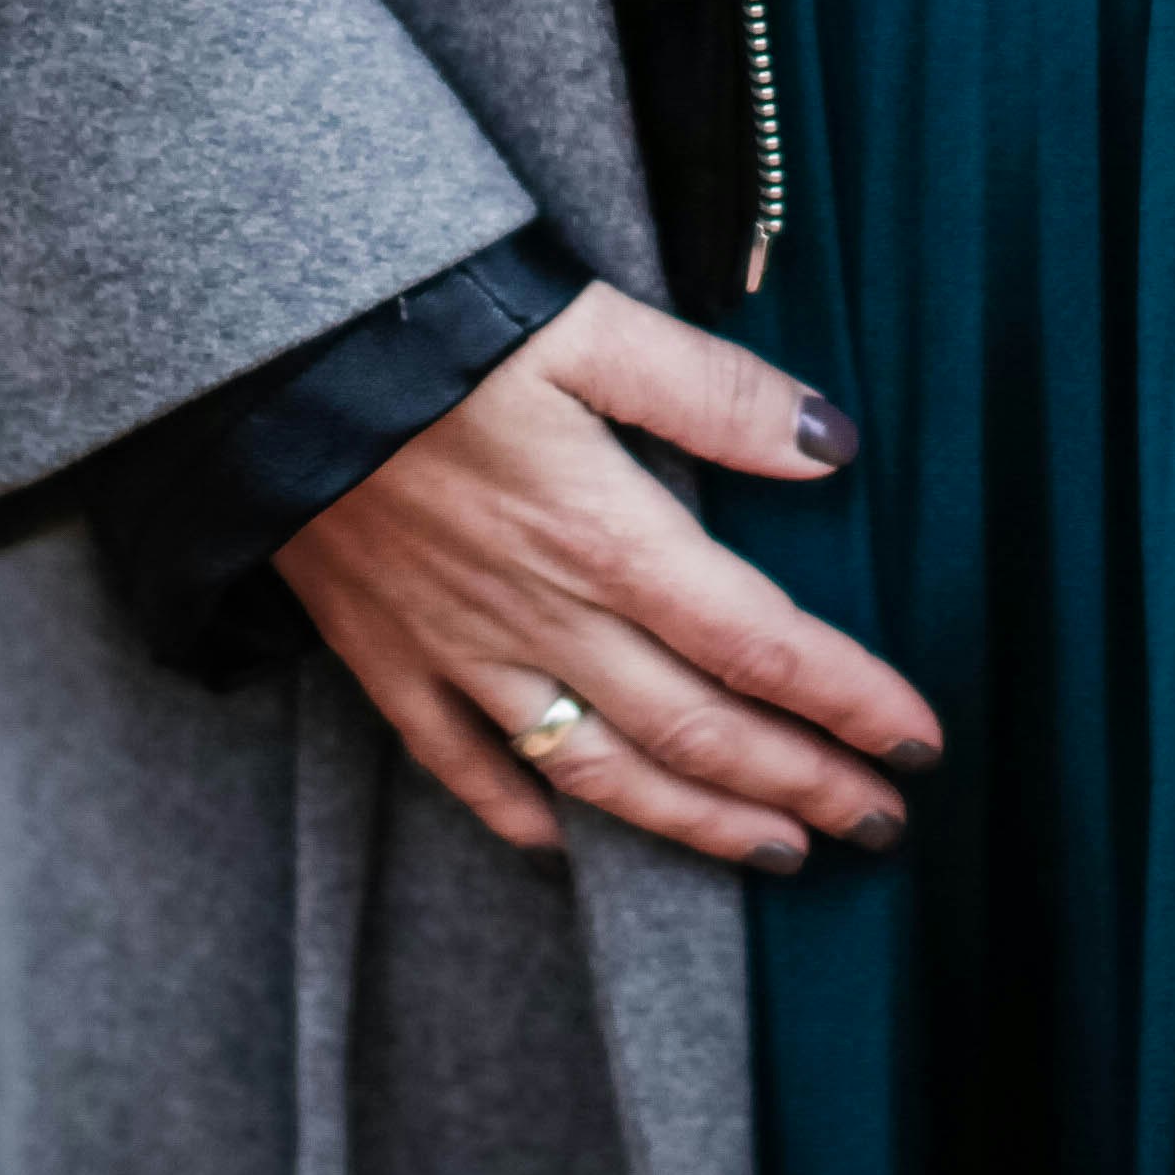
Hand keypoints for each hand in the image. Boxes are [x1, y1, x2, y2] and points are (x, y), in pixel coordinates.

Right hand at [276, 282, 941, 874]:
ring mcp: (461, 651)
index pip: (762, 646)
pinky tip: (566, 843)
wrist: (255, 363)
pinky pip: (460, 763)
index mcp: (610, 536)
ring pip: (600, 772)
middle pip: (699, 732)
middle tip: (881, 823)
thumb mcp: (589, 325)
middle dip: (802, 786)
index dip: (848, 701)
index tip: (919, 740)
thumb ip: (714, 392)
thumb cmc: (430, 322)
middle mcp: (546, 617)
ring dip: (697, 825)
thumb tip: (831, 448)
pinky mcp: (386, 656)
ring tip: (777, 852)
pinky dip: (519, 812)